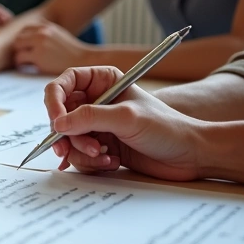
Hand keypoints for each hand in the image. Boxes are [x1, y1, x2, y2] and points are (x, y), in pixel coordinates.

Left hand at [12, 21, 90, 72]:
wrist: (83, 61)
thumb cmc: (70, 51)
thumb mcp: (57, 34)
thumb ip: (43, 33)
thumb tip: (24, 36)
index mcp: (46, 26)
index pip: (24, 29)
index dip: (24, 40)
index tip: (27, 48)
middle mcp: (42, 32)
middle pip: (18, 38)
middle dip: (19, 48)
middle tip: (25, 57)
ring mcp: (40, 44)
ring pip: (16, 48)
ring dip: (19, 56)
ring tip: (27, 63)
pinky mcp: (38, 56)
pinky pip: (20, 59)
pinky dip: (21, 64)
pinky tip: (29, 68)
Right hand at [43, 66, 204, 180]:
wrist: (190, 155)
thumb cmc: (167, 128)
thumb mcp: (127, 118)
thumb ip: (90, 118)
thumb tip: (58, 124)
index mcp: (102, 81)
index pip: (62, 85)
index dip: (54, 103)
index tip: (57, 123)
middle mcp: (96, 101)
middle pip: (60, 116)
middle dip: (68, 135)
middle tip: (74, 149)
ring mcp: (97, 125)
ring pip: (67, 139)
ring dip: (82, 151)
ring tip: (105, 156)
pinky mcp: (101, 146)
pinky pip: (79, 155)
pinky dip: (90, 162)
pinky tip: (111, 162)